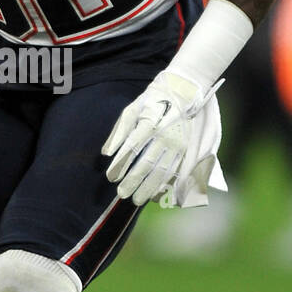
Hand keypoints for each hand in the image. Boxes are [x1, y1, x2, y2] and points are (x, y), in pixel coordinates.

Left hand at [102, 70, 210, 205]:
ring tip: (136, 199)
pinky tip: (154, 194)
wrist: (184, 92)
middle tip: (121, 194)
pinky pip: (174, 171)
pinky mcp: (186, 149)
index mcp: (150, 122)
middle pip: (147, 163)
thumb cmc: (153, 101)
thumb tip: (105, 153)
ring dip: (148, 187)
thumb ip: (119, 131)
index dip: (121, 164)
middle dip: (133, 181)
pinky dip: (163, 184)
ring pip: (163, 171)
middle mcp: (165, 135)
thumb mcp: (133, 109)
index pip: (133, 147)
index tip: (110, 177)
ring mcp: (178, 144)